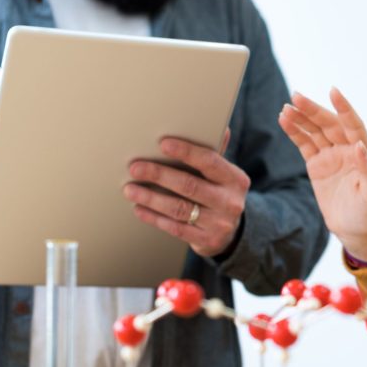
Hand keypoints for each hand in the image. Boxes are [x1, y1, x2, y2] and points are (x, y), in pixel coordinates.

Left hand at [123, 131, 249, 257]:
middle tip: (135, 168)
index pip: (210, 161)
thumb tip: (221, 126)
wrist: (231, 232)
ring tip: (130, 190)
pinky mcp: (207, 240)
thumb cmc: (220, 194)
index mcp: (235, 179)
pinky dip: (154, 217)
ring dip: (151, 198)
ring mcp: (219, 223)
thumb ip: (215, 154)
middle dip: (159, 175)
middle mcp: (230, 201)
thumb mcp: (223, 175)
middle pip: (190, 185)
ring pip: (179, 208)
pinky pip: (175, 228)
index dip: (186, 152)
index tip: (162, 144)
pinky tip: (139, 209)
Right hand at [278, 88, 366, 262]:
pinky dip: (294, 132)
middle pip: (329, 124)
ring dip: (300, 118)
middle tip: (296, 96)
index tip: (333, 92)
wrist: (354, 229)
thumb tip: (361, 145)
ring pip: (314, 131)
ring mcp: (331, 155)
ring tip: (286, 108)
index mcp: (365, 152)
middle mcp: (348, 149)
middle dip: (313, 110)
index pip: (354, 125)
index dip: (344, 109)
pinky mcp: (317, 164)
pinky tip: (284, 120)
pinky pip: (304, 144)